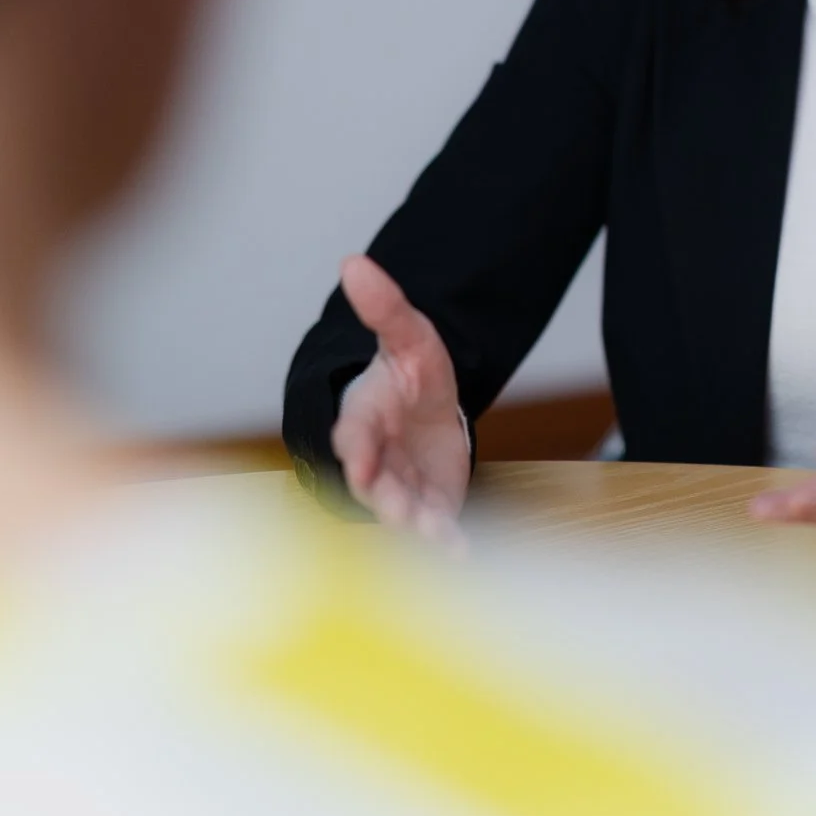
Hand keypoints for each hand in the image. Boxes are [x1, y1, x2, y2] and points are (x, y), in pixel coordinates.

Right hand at [329, 255, 470, 549]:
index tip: (358, 459)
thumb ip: (385, 308)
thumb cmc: (409, 374)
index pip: (353, 435)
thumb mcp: (409, 336)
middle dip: (384, 499)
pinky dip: (447, 543)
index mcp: (364, 418)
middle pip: (373, 485)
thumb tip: (354, 262)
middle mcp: (377, 461)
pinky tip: (462, 553)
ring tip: (437, 538)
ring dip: (417, 527)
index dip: (355, 448)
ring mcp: (402, 487)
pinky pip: (436, 528)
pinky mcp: (431, 506)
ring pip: (403, 512)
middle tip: (398, 513)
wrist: (430, 409)